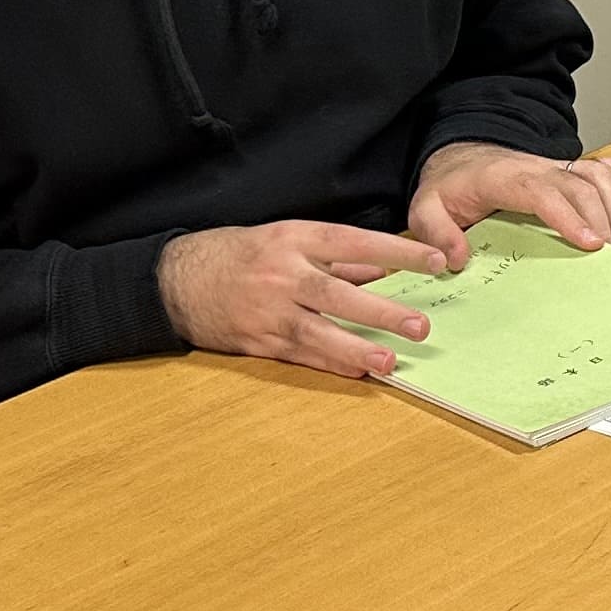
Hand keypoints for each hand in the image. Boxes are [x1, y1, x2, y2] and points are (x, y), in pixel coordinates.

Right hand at [161, 220, 448, 378]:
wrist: (175, 281)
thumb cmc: (238, 254)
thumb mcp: (286, 238)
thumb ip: (337, 257)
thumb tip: (385, 270)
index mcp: (293, 239)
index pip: (354, 242)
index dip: (396, 250)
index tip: (436, 260)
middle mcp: (281, 274)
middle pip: (336, 292)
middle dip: (379, 312)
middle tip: (420, 326)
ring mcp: (267, 310)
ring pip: (316, 332)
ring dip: (356, 349)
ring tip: (390, 362)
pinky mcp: (255, 340)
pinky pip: (298, 354)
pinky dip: (329, 363)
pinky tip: (357, 371)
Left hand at [410, 141, 610, 264]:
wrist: (460, 159)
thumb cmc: (449, 189)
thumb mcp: (425, 210)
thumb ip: (436, 232)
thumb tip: (457, 259)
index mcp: (503, 178)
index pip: (544, 192)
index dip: (570, 217)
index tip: (589, 243)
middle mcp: (536, 168)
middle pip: (580, 186)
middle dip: (601, 220)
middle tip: (606, 259)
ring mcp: (555, 167)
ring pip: (597, 177)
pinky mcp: (567, 170)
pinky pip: (602, 172)